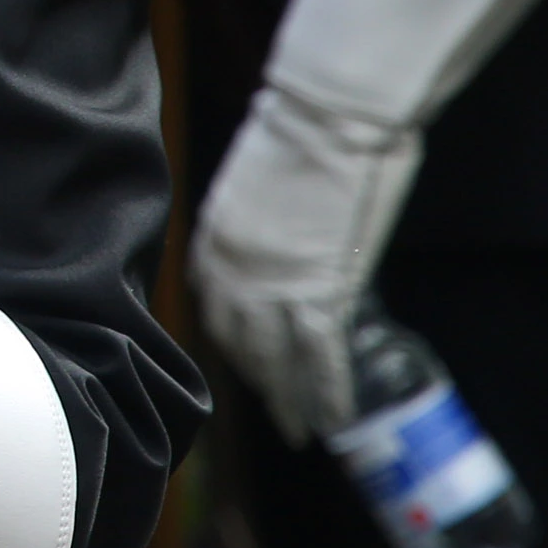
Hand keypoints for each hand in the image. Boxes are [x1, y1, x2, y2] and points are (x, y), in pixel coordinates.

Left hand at [189, 83, 416, 441]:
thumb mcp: (259, 179)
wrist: (324, 117)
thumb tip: (279, 230)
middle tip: (271, 406)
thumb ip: (261, 217)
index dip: (232, 330)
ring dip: (288, 399)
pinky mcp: (319, 294)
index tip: (243, 352)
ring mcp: (273, 286)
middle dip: (257, 375)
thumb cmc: (299, 130)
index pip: (215, 300)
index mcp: (213, 237)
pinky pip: (320, 357)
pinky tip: (333, 418)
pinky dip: (327, 390)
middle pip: (240, 338)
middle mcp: (232, 270)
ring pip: (276, 359)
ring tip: (299, 431)